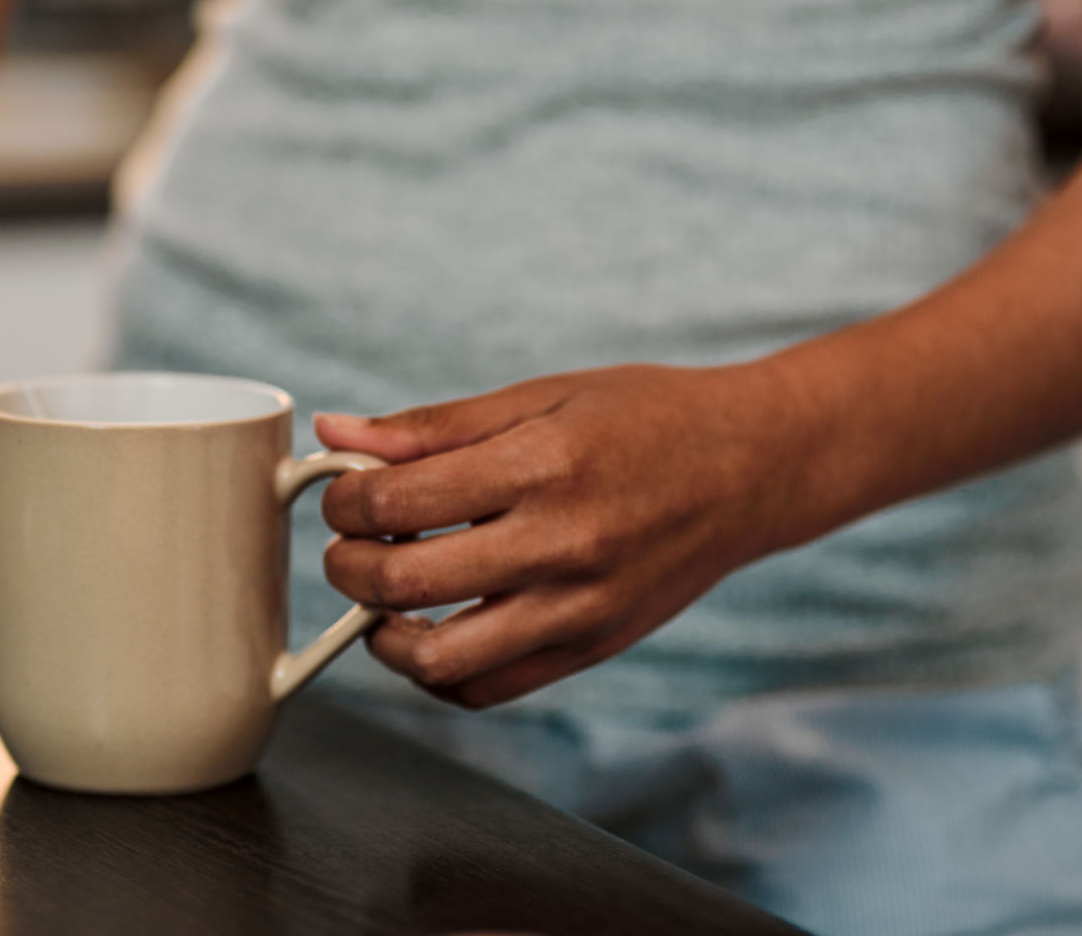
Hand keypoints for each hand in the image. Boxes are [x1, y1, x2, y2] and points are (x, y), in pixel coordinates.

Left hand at [314, 362, 817, 708]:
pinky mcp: (591, 650)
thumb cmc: (643, 418)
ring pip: (438, 658)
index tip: (343, 489)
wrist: (751, 468)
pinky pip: (486, 689)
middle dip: (345, 563)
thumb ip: (430, 426)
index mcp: (542, 468)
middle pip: (404, 581)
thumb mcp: (537, 397)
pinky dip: (436, 670)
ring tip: (380, 591)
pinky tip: (428, 625)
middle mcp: (561, 547)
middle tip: (347, 541)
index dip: (344, 498)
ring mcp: (579, 610)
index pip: (398, 501)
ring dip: (380, 629)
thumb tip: (335, 431)